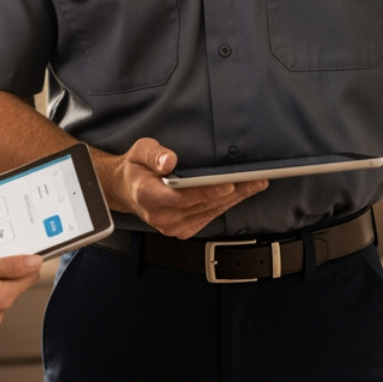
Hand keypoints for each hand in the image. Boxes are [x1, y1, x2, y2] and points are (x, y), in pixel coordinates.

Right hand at [103, 138, 267, 239]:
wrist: (127, 190)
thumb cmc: (136, 169)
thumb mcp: (139, 151)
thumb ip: (154, 155)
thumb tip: (169, 161)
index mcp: (148, 195)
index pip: (182, 197)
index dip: (207, 192)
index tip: (229, 184)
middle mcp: (160, 215)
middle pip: (202, 205)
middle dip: (231, 192)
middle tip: (254, 180)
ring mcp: (171, 226)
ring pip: (209, 213)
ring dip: (234, 199)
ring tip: (255, 184)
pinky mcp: (181, 230)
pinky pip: (208, 218)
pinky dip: (224, 206)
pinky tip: (239, 194)